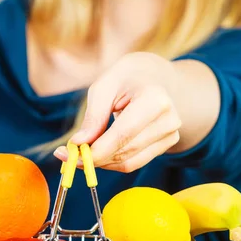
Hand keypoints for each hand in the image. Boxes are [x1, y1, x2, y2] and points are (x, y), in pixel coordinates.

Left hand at [54, 52, 181, 172]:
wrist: (155, 77)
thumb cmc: (126, 79)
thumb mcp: (104, 87)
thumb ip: (93, 117)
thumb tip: (78, 144)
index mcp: (155, 99)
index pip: (124, 134)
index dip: (97, 150)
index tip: (70, 155)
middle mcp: (169, 119)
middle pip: (126, 151)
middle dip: (95, 158)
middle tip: (69, 156)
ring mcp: (171, 134)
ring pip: (129, 162)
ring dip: (103, 162)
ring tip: (84, 152)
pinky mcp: (168, 144)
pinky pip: (135, 162)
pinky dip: (114, 161)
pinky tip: (102, 151)